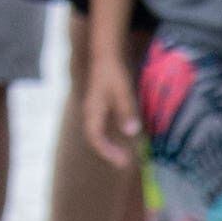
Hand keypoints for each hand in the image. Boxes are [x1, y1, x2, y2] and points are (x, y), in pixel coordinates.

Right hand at [83, 49, 141, 167]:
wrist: (106, 56)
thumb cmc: (113, 73)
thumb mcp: (122, 91)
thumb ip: (126, 110)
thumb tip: (131, 132)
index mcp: (93, 111)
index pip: (95, 137)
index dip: (107, 151)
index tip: (121, 160)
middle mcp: (90, 113)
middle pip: (95, 139)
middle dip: (108, 153)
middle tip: (124, 164)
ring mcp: (93, 111)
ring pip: (98, 134)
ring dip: (109, 146)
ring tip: (124, 156)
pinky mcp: (99, 109)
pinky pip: (102, 128)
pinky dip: (111, 137)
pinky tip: (122, 140)